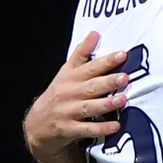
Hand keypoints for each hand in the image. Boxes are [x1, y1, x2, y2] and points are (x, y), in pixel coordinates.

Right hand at [23, 31, 128, 159]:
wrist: (37, 124)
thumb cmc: (59, 94)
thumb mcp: (66, 72)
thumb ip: (82, 53)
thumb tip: (95, 33)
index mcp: (71, 77)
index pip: (90, 67)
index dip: (106, 61)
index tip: (122, 54)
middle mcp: (69, 93)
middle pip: (91, 86)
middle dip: (108, 82)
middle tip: (125, 77)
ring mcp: (68, 112)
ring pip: (89, 107)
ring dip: (106, 104)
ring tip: (123, 99)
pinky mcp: (69, 129)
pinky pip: (87, 129)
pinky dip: (101, 128)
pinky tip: (116, 126)